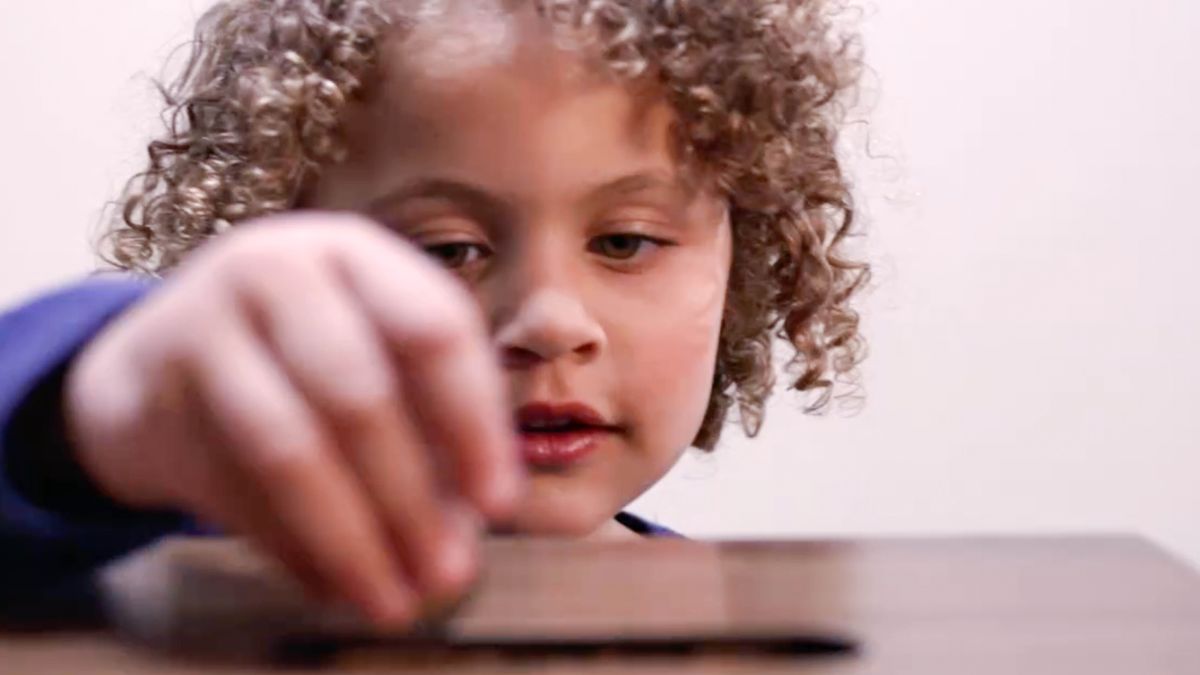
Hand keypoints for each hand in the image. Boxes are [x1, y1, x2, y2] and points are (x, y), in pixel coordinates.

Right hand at [65, 212, 521, 626]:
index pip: (433, 331)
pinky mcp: (151, 381)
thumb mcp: (370, 354)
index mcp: (357, 253)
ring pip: (290, 447)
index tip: (499, 503)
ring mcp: (206, 318)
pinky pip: (231, 483)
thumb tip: (464, 532)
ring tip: (392, 602)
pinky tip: (329, 587)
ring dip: (350, 539)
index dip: (472, 422)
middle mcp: (279, 267)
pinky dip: (290, 548)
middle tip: (448, 574)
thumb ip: (428, 426)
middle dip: (411, 498)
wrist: (156, 359)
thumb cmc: (301, 360)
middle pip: (360, 393)